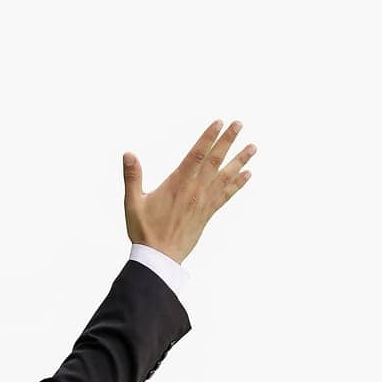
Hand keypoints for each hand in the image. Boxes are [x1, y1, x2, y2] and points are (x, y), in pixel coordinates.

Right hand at [123, 118, 256, 263]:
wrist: (159, 258)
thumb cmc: (145, 232)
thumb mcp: (133, 203)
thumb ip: (132, 177)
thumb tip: (128, 154)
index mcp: (178, 184)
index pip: (197, 155)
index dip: (209, 137)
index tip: (219, 123)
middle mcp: (194, 190)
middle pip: (215, 160)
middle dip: (228, 141)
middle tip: (239, 124)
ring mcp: (203, 202)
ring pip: (225, 176)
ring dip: (239, 160)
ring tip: (253, 147)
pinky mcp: (207, 213)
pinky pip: (226, 195)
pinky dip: (237, 184)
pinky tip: (247, 174)